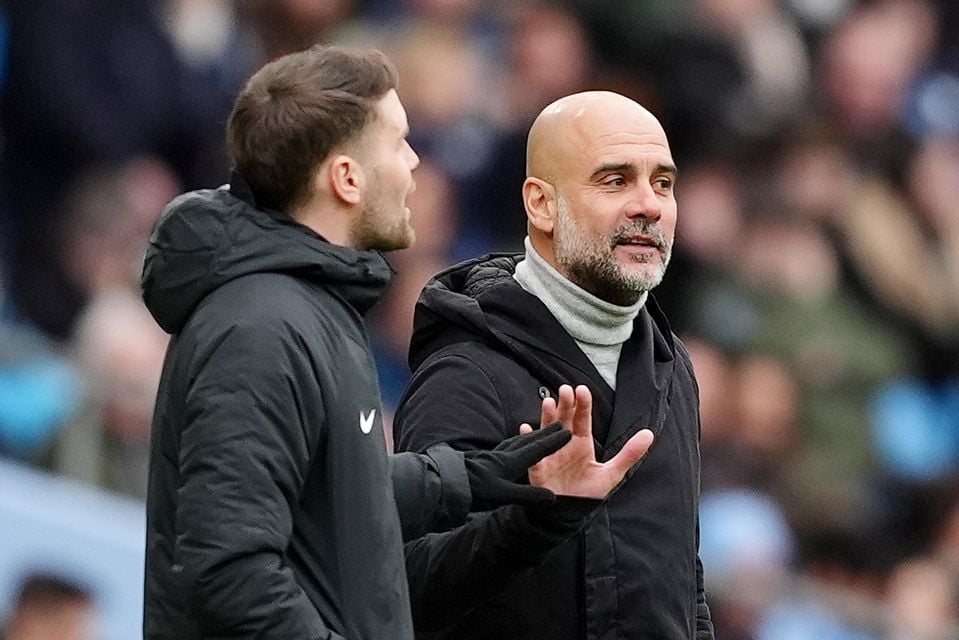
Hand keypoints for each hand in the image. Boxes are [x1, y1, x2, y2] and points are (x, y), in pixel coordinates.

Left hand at [463, 424, 571, 510]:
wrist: (444, 484)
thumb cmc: (473, 490)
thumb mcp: (503, 495)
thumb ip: (529, 495)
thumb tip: (554, 497)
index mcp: (510, 462)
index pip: (537, 449)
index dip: (553, 442)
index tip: (568, 432)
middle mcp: (502, 455)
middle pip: (528, 441)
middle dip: (545, 433)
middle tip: (560, 424)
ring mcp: (491, 456)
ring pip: (515, 442)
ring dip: (529, 436)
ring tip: (538, 433)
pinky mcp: (482, 460)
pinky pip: (504, 448)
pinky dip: (513, 444)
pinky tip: (509, 448)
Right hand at [521, 384, 653, 498]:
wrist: (568, 515)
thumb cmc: (587, 493)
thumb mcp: (611, 474)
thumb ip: (629, 454)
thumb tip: (649, 434)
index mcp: (581, 443)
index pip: (582, 419)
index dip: (582, 404)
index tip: (582, 389)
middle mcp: (564, 444)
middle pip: (564, 419)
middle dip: (564, 404)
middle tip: (566, 390)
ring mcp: (549, 454)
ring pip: (546, 430)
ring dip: (546, 416)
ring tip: (548, 403)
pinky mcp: (538, 468)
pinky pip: (532, 452)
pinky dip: (528, 440)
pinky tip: (526, 429)